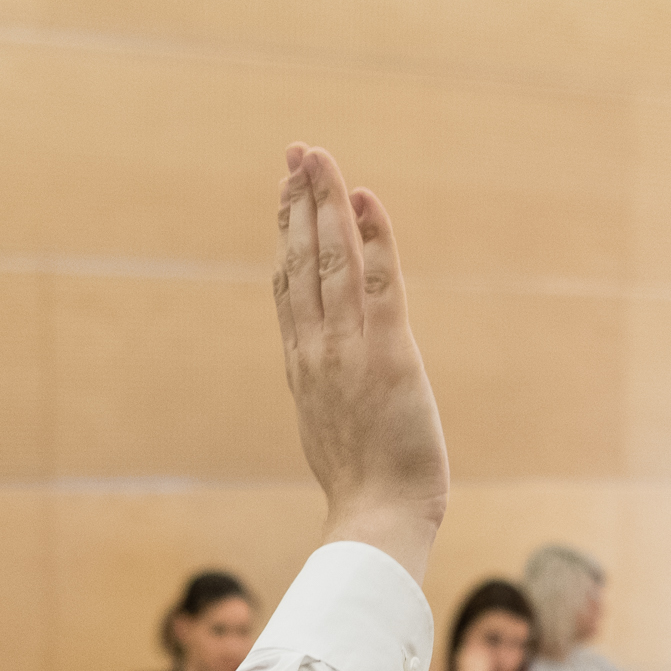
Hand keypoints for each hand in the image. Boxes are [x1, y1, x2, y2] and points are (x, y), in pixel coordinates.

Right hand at [273, 144, 448, 582]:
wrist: (376, 518)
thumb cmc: (365, 491)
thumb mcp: (332, 434)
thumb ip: (327, 398)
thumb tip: (327, 389)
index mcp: (303, 367)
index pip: (288, 287)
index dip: (284, 237)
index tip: (285, 197)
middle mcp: (316, 349)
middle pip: (300, 260)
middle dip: (298, 202)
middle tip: (296, 152)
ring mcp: (348, 347)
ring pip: (330, 259)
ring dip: (324, 202)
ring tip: (318, 156)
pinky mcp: (387, 351)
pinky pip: (378, 280)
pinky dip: (372, 236)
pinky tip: (364, 198)